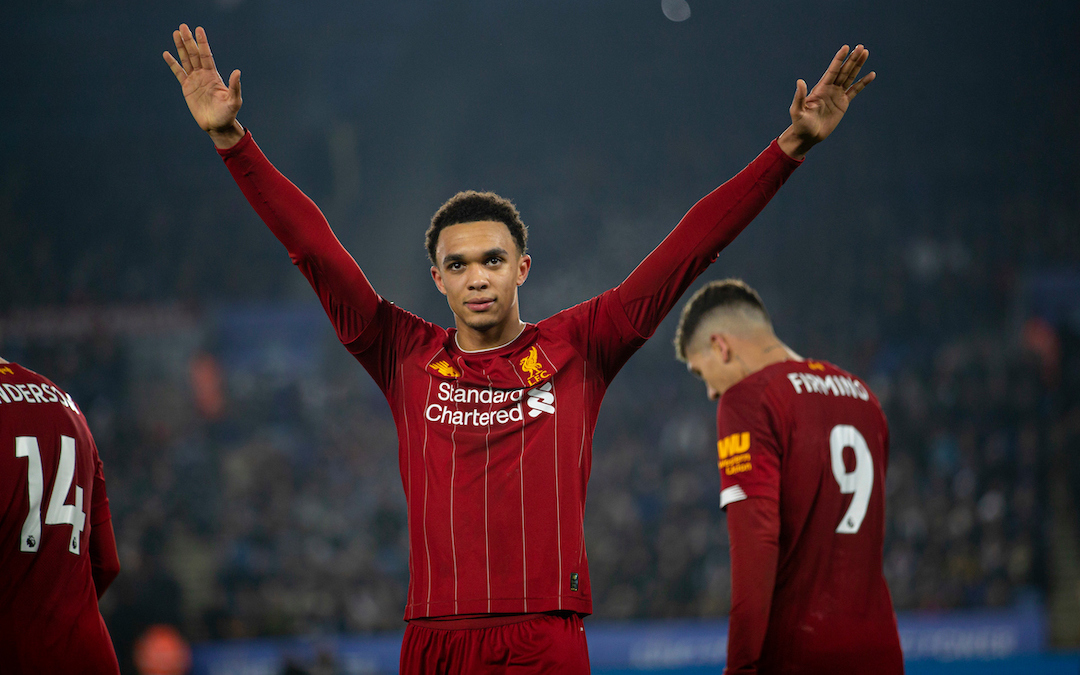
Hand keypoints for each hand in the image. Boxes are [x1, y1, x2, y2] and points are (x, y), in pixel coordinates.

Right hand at [163, 24, 244, 148]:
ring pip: (186, 60)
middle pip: (194, 54)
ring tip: (176, 33)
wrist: (217, 126)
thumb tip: (237, 71)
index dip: (203, 43)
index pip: (207, 55)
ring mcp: (194, 80)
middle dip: (189, 41)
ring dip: (181, 47)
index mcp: (214, 75)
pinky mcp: (187, 88)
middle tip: (183, 26)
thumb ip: (234, 86)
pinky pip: (178, 73)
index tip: (199, 29)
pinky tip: (167, 54)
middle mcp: (203, 75)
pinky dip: (173, 64)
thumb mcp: (234, 100)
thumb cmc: (228, 114)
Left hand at [778, 45, 874, 159]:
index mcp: (820, 88)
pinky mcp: (843, 104)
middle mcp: (830, 89)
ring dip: (858, 65)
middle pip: (843, 70)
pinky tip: (871, 75)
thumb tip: (800, 81)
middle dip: (852, 59)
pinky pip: (855, 91)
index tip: (846, 47)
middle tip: (861, 47)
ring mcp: (837, 95)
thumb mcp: (797, 110)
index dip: (839, 59)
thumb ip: (799, 96)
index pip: (832, 70)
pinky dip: (863, 83)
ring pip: (850, 77)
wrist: (808, 136)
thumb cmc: (800, 124)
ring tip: (865, 53)